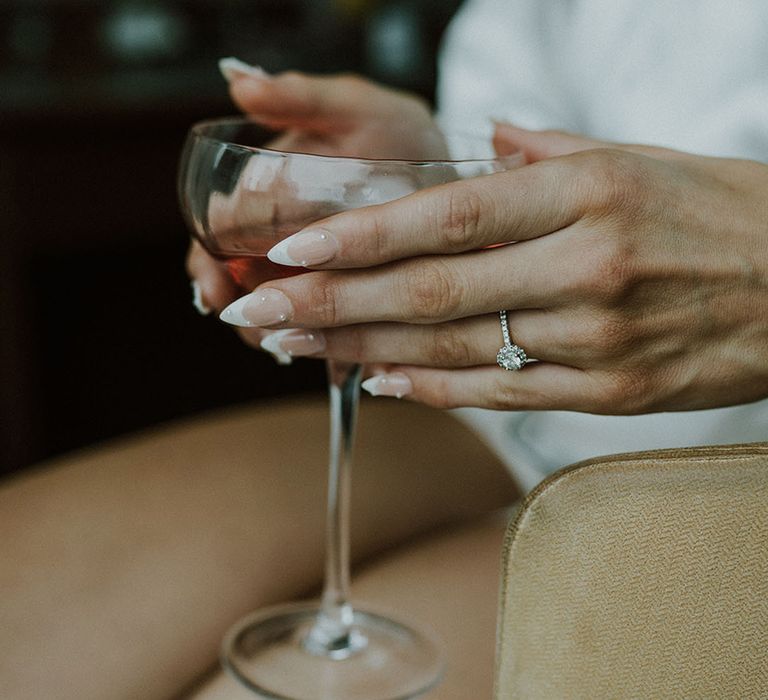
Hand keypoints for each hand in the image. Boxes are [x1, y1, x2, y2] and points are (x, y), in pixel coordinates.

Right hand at [187, 62, 437, 333]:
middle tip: (246, 324)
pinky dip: (317, 340)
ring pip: (275, 306)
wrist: (450, 169)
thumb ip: (302, 97)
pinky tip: (327, 352)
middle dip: (236, 304)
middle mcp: (283, 234)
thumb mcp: (356, 108)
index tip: (212, 283)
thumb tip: (237, 79)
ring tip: (280, 343)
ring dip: (270, 328)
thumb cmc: (396, 133)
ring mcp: (312, 268)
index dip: (210, 258)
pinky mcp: (345, 294)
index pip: (221, 227)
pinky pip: (321, 326)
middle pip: (238, 276)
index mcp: (270, 190)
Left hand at [218, 124, 767, 413]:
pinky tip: (376, 383)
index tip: (288, 246)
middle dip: (328, 300)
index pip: (445, 214)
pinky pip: (503, 392)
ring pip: (453, 346)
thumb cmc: (719, 210)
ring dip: (361, 349)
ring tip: (293, 345)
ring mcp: (596, 338)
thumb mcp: (636, 158)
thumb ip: (545, 153)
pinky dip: (433, 388)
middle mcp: (583, 264)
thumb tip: (477, 143)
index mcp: (583, 192)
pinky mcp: (611, 393)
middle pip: (429, 287)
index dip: (359, 235)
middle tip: (255, 307)